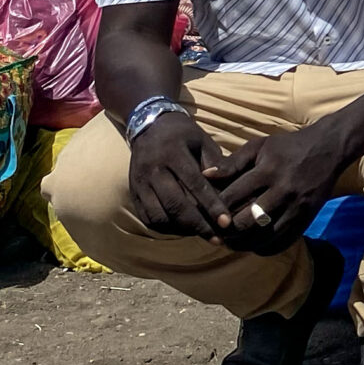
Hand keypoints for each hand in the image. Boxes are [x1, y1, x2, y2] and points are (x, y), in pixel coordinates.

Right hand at [125, 111, 234, 240]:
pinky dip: (166, 228)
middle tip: (217, 239)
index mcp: (173, 153)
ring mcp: (139, 183)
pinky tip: (183, 229)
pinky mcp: (133, 192)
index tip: (227, 222)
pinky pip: (148, 218)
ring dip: (181, 229)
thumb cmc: (183, 134)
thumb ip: (216, 164)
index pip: (195, 184)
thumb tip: (230, 190)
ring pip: (159, 215)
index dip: (212, 205)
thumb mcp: (203, 141)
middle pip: (175, 205)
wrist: (148, 125)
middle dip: (198, 225)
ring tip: (201, 234)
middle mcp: (153, 169)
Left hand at [205, 124, 350, 254]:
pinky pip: (283, 242)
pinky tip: (254, 244)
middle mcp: (283, 191)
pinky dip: (266, 248)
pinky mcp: (307, 218)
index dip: (216, 208)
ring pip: (265, 236)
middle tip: (215, 233)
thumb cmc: (287, 147)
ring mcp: (297, 207)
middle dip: (227, 231)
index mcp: (268, 171)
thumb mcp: (259, 146)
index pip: (234, 196)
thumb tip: (204, 176)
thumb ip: (232, 163)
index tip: (205, 214)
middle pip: (248, 221)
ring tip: (231, 242)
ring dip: (244, 244)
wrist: (329, 149)